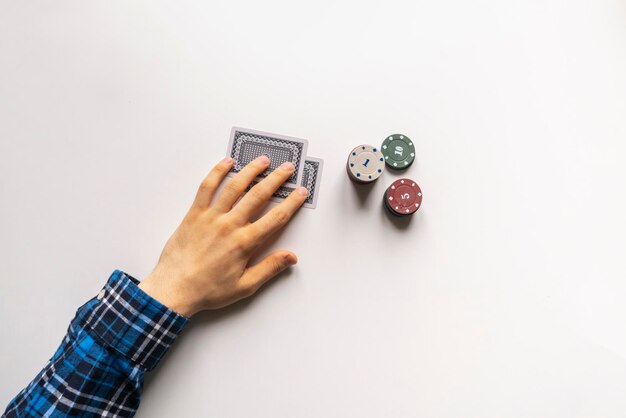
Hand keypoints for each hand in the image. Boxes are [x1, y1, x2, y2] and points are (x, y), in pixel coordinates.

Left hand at [138, 156, 307, 316]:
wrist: (174, 289)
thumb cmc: (208, 290)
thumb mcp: (245, 286)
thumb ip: (269, 268)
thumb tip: (291, 256)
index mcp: (244, 243)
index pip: (275, 218)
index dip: (292, 203)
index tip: (301, 192)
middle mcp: (230, 225)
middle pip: (258, 195)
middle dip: (276, 179)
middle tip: (288, 168)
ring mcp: (211, 217)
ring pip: (235, 186)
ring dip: (251, 170)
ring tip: (263, 160)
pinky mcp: (194, 214)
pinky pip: (206, 188)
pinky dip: (217, 172)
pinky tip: (226, 162)